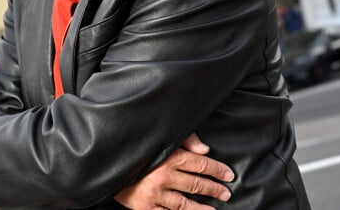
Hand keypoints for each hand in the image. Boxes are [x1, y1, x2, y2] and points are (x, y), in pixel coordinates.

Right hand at [115, 133, 233, 208]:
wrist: (110, 164)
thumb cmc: (138, 148)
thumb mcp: (161, 137)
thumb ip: (185, 139)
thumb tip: (205, 149)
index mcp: (170, 157)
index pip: (200, 164)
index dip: (217, 169)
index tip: (229, 174)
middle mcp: (165, 176)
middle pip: (197, 184)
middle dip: (214, 188)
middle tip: (226, 192)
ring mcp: (156, 195)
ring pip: (186, 204)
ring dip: (203, 208)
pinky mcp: (147, 208)